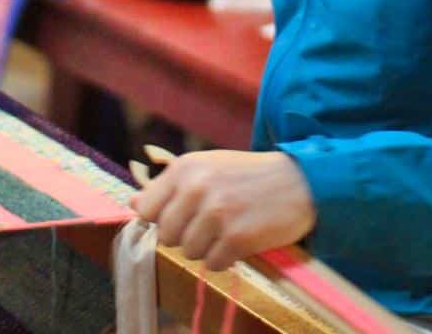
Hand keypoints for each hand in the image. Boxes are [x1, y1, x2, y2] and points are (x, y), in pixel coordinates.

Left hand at [130, 149, 315, 270]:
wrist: (298, 180)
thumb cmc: (247, 174)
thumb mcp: (206, 167)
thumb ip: (169, 186)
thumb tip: (133, 204)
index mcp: (185, 168)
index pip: (146, 210)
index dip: (160, 220)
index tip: (179, 218)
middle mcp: (197, 188)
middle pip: (166, 236)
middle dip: (184, 236)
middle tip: (209, 225)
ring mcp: (217, 214)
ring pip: (188, 252)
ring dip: (206, 248)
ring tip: (227, 230)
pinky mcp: (237, 238)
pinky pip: (212, 264)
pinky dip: (225, 258)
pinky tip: (240, 240)